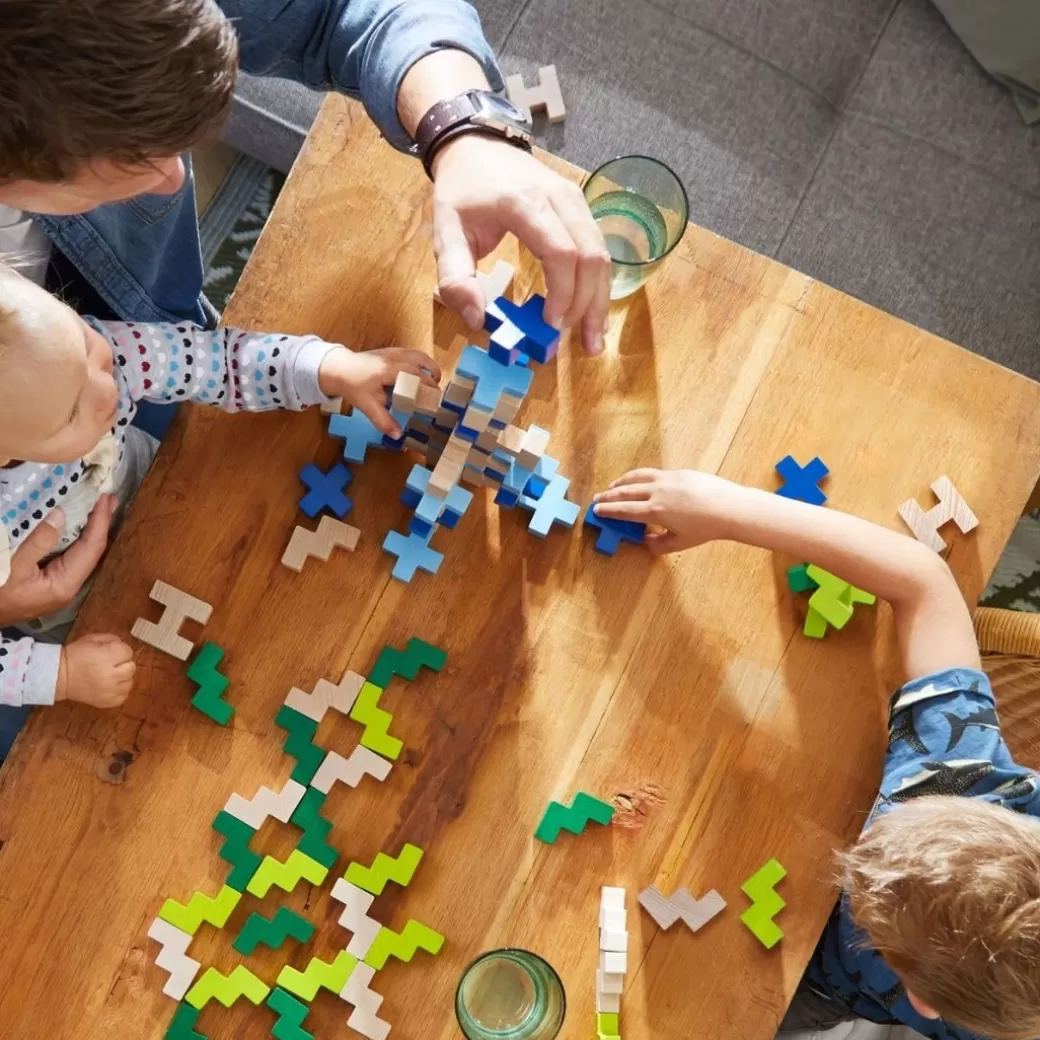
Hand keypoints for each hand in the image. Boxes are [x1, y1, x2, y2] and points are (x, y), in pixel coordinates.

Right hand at [0, 496, 116, 626]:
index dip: (101, 521)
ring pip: (81, 552)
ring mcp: (58, 585)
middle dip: (101, 523)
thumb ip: (39, 540)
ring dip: (90, 529)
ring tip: (100, 507)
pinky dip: (74, 537)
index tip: (107, 498)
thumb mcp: (13, 564)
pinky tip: (76, 525)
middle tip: (110, 498)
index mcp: (65, 584)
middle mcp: (68, 586)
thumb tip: (61, 515)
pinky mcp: (48, 581)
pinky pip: (68, 555)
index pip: (92, 547)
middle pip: (92, 550)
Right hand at [56, 633, 135, 707]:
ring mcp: (110, 691)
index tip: (111, 652)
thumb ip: (112, 639)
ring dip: (122, 678)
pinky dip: (119, 691)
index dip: (120, 650)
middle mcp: (111, 675)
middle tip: (111, 664)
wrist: (59, 676)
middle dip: (123, 664)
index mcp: (107, 657)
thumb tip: (123, 646)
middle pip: (131, 668)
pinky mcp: (107, 703)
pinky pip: (123, 696)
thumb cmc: (76, 655)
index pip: (128, 652)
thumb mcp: (92, 639)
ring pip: (130, 683)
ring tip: (110, 675)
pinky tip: (109, 686)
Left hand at [318, 347, 440, 436]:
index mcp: (388, 370)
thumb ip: (383, 421)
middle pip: (420, 362)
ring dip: (429, 366)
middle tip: (437, 393)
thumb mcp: (367, 406)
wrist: (338, 368)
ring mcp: (392, 351)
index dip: (428, 385)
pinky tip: (421, 374)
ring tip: (435, 380)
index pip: (415, 374)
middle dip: (432, 376)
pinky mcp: (390, 350)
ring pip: (418, 354)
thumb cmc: (353, 386)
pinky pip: (411, 354)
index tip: (435, 397)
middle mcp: (392, 357)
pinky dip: (421, 363)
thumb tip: (398, 436)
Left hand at [431, 135, 611, 355]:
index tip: (551, 324)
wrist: (476, 145)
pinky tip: (592, 311)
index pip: (560, 252)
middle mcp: (558, 197)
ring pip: (602, 253)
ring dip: (600, 299)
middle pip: (591, 256)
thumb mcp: (444, 232)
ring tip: (593, 338)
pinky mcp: (581, 205)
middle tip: (578, 344)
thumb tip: (477, 320)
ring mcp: (575, 198)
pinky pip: (599, 247)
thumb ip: (455, 276)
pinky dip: (598, 283)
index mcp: (523, 203)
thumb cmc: (461, 191)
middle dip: (587, 305)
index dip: (562, 293)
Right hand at [593, 469, 736, 554]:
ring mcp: (667, 479)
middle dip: (608, 496)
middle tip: (597, 499)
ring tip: (612, 487)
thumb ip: (658, 544)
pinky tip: (637, 480)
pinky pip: (651, 472)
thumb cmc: (705, 528)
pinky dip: (638, 476)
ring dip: (621, 482)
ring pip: (637, 477)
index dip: (608, 511)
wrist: (729, 507)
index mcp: (655, 511)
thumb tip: (645, 541)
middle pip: (625, 492)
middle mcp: (656, 492)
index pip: (624, 510)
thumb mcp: (680, 542)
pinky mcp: (677, 472)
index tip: (596, 511)